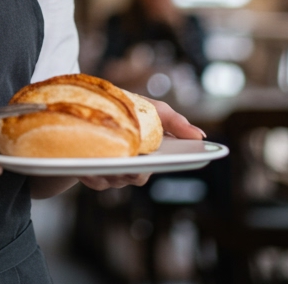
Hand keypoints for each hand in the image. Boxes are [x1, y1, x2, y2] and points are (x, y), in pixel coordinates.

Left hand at [71, 97, 204, 191]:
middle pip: (140, 176)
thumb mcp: (153, 109)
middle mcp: (134, 166)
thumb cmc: (128, 109)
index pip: (165, 164)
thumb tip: (201, 136)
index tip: (171, 158)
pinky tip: (87, 165)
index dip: (172, 163)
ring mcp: (114, 172)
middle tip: (135, 158)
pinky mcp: (93, 175)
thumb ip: (175, 122)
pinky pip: (95, 181)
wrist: (87, 106)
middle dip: (137, 169)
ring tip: (107, 158)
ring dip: (112, 169)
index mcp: (152, 153)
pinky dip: (91, 174)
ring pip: (117, 180)